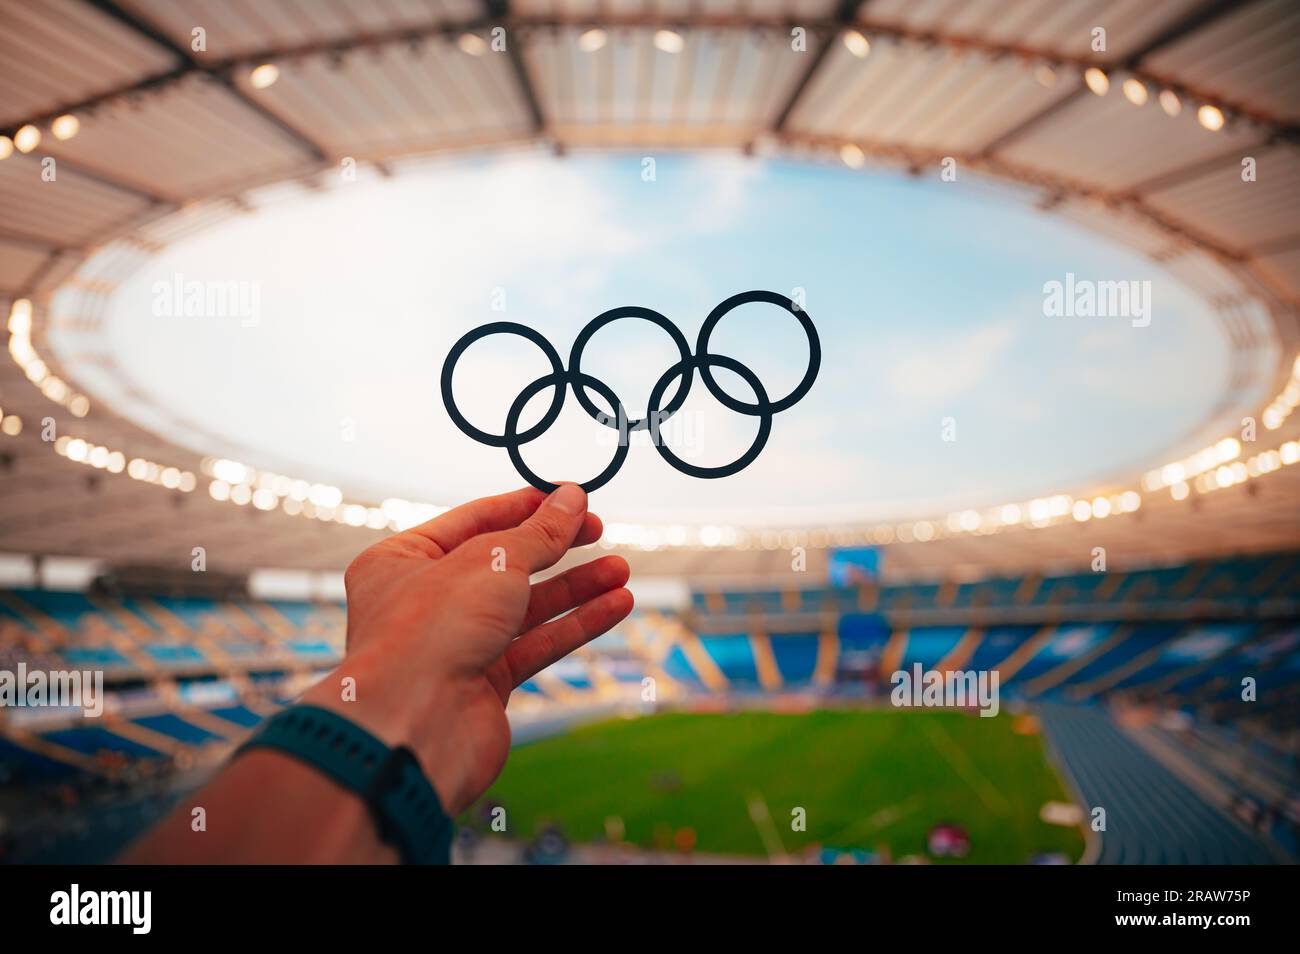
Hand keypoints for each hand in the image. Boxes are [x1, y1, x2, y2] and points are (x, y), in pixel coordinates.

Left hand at [302, 484, 631, 814]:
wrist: (416, 727)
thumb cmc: (429, 633)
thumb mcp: (494, 561)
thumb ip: (540, 532)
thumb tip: (572, 498)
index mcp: (403, 560)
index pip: (474, 520)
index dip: (526, 506)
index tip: (571, 498)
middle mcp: (425, 601)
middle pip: (503, 563)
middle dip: (556, 547)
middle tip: (599, 531)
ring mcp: (455, 644)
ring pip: (525, 606)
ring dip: (575, 588)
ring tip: (620, 570)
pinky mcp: (484, 682)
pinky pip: (536, 643)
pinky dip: (575, 624)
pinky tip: (614, 606)